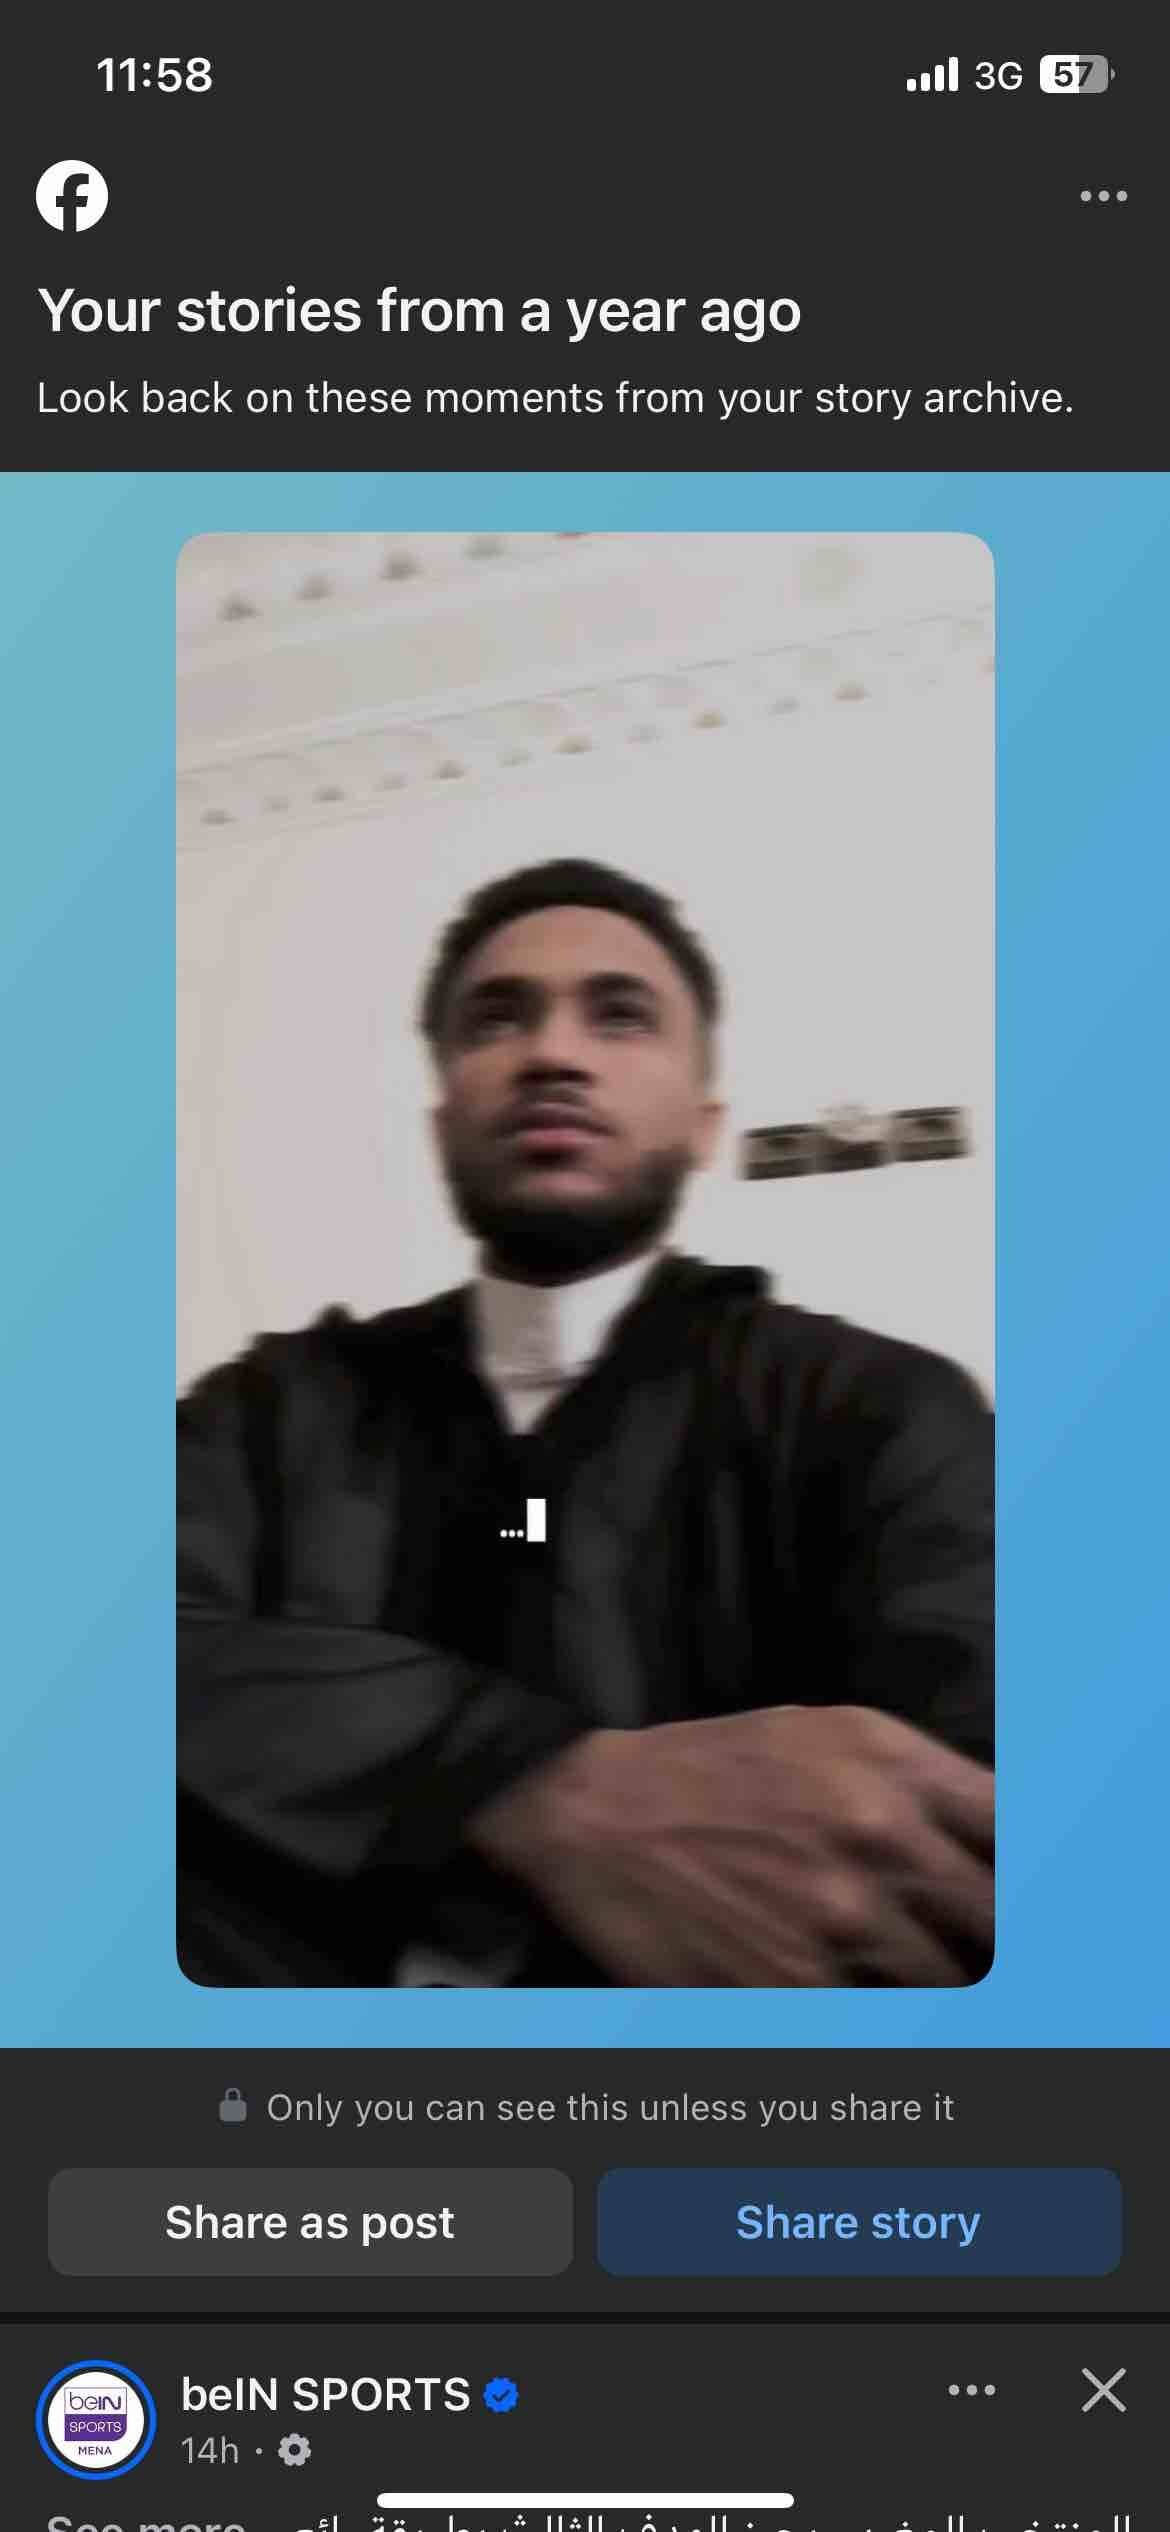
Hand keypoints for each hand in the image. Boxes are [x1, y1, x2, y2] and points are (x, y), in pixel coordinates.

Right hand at [467, 1705, 993, 1985]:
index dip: (1030, 1873)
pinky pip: (869, 2018)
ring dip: (925, 1979)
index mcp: (895, 1773)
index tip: (1008, 1892)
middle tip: (959, 1938)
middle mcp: (878, 1844)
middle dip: (985, 1937)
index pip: (1018, 1835)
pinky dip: (861, 2005)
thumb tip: (1008, 1836)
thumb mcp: (831, 1732)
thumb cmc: (718, 1765)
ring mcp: (838, 1924)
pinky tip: (826, 1979)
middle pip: (996, 1924)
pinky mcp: (792, 1987)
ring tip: (880, 1958)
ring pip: (941, 1984)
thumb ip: (926, 1778)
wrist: (594, 1814)